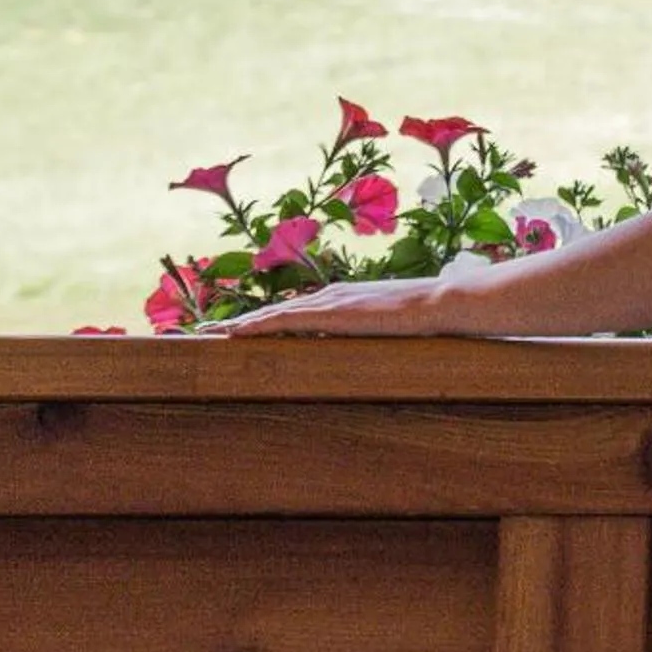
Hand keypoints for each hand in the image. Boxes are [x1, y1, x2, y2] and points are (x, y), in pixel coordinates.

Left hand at [202, 277, 460, 337]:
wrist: (439, 302)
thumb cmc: (425, 319)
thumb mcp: (391, 328)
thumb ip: (374, 337)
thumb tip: (366, 356)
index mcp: (344, 299)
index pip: (297, 311)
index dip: (267, 320)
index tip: (242, 331)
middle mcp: (330, 295)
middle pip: (277, 310)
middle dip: (244, 322)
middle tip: (211, 332)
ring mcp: (330, 301)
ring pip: (275, 314)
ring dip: (243, 324)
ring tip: (214, 334)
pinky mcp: (332, 312)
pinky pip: (286, 320)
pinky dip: (259, 325)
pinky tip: (238, 333)